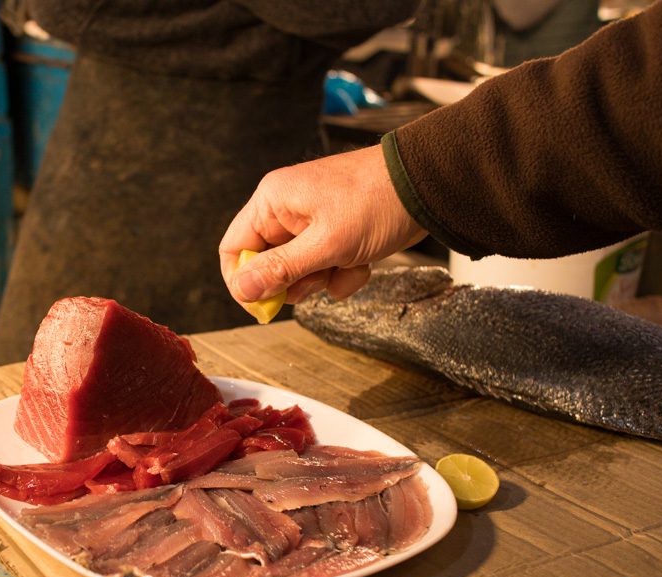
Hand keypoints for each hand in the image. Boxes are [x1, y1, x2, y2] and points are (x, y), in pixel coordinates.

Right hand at [219, 145, 425, 308]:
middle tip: (317, 280)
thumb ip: (281, 269)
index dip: (243, 281)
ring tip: (347, 262)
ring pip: (298, 272)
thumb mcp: (326, 244)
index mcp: (272, 202)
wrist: (427, 187)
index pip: (234, 248)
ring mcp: (311, 223)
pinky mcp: (334, 234)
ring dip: (323, 279)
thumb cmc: (376, 202)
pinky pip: (324, 269)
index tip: (262, 305)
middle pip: (267, 265)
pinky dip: (343, 273)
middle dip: (294, 282)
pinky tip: (362, 261)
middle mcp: (286, 211)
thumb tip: (243, 290)